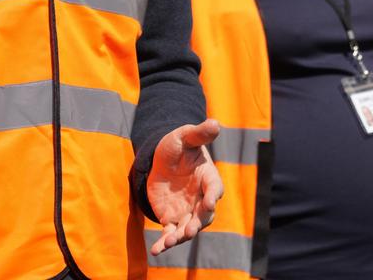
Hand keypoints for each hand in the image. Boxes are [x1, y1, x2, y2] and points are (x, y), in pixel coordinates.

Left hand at [145, 118, 222, 255]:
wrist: (160, 160)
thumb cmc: (177, 147)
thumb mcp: (184, 136)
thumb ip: (199, 133)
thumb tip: (216, 123)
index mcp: (208, 177)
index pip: (215, 188)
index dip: (213, 195)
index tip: (210, 201)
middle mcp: (201, 198)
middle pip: (204, 215)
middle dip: (197, 223)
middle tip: (190, 230)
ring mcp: (188, 211)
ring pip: (188, 228)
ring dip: (181, 236)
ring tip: (171, 241)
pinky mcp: (172, 219)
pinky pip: (171, 233)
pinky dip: (165, 242)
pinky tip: (157, 250)